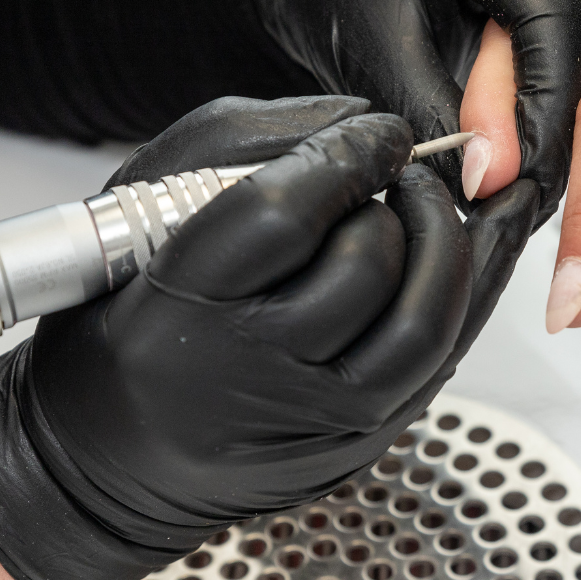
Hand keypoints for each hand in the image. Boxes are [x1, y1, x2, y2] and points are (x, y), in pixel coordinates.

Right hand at [0, 96, 537, 579]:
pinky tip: (463, 247)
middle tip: (399, 173)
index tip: (378, 133)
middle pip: (365, 264)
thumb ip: (246, 140)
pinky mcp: (361, 443)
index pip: (286, 216)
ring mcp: (312, 421)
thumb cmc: (121, 319)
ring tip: (425, 209)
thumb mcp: (148, 202)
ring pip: (422, 320)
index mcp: (179, 309)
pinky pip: (444, 358)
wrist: (112, 461)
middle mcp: (249, 376)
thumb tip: (359, 117)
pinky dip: (468, 291)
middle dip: (401, 198)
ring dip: (443, 243)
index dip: (349, 157)